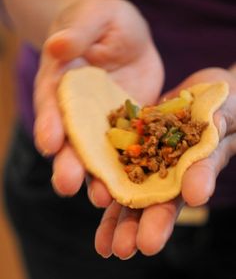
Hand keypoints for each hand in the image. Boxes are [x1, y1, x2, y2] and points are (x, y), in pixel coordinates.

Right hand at [33, 0, 163, 201]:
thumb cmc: (103, 20)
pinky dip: (129, 166)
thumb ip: (77, 32)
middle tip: (66, 185)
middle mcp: (78, 109)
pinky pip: (128, 148)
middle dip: (67, 162)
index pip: (52, 105)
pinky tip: (133, 184)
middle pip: (70, 138)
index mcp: (62, 82)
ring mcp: (104, 121)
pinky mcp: (129, 126)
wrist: (126, 36)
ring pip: (97, 152)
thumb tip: (57, 45)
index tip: (50, 143)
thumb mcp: (93, 17)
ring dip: (96, 175)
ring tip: (101, 198)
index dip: (49, 123)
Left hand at [95, 67, 235, 258]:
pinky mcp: (136, 146)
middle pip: (162, 200)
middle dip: (146, 224)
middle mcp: (176, 169)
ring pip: (138, 192)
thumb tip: (210, 140)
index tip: (170, 220)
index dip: (184, 198)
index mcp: (201, 164)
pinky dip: (108, 183)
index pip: (192, 183)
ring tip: (108, 246)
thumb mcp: (225, 111)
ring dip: (123, 217)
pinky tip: (96, 201)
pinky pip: (121, 166)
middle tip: (129, 249)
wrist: (201, 94)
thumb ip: (220, 124)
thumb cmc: (223, 102)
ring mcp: (155, 160)